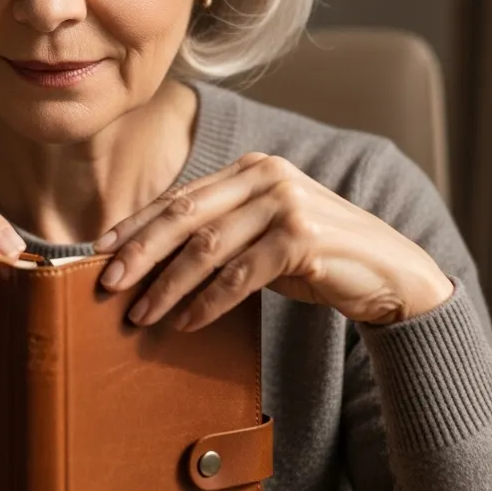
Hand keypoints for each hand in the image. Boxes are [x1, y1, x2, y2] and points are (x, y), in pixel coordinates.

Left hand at [92, 153, 454, 330]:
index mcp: (251, 168)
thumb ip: (219, 234)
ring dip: (167, 285)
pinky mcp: (302, 238)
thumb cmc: (316, 258)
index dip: (137, 223)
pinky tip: (186, 322)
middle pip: (185, 215)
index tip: (101, 248)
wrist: (391, 275)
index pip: (181, 196)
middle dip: (140, 251)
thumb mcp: (261, 236)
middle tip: (107, 281)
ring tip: (140, 314)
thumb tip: (148, 257)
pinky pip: (240, 275)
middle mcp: (266, 176)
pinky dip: (208, 302)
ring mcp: (286, 203)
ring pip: (207, 247)